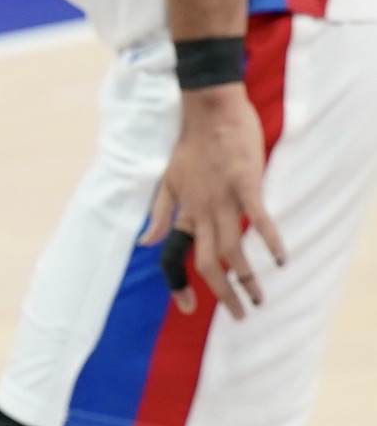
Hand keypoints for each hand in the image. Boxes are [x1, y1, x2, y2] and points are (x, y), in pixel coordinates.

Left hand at [145, 84, 284, 318]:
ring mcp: (223, 199)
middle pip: (207, 263)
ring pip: (231, 248)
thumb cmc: (189, 145)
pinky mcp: (246, 184)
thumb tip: (144, 243)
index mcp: (182, 213)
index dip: (179, 286)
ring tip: (260, 298)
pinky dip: (269, 240)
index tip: (189, 308)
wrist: (208, 111)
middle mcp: (200, 212)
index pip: (174, 259)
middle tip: (240, 315)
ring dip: (245, 277)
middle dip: (222, 293)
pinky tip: (281, 259)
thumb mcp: (166, 182)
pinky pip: (257, 218)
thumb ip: (158, 214)